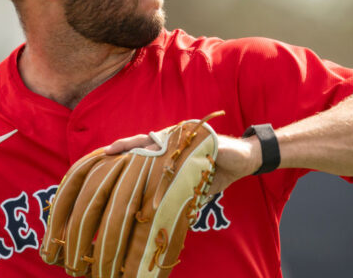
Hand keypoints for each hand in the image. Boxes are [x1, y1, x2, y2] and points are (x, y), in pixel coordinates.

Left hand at [105, 131, 260, 194]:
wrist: (245, 160)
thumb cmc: (217, 170)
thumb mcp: (193, 183)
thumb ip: (179, 191)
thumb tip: (168, 214)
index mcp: (172, 150)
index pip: (146, 149)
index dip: (128, 151)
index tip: (107, 156)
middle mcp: (176, 140)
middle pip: (146, 141)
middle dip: (126, 145)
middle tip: (107, 151)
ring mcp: (186, 137)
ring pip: (157, 138)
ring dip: (139, 144)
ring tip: (122, 150)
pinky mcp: (199, 137)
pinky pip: (179, 143)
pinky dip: (166, 148)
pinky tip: (153, 152)